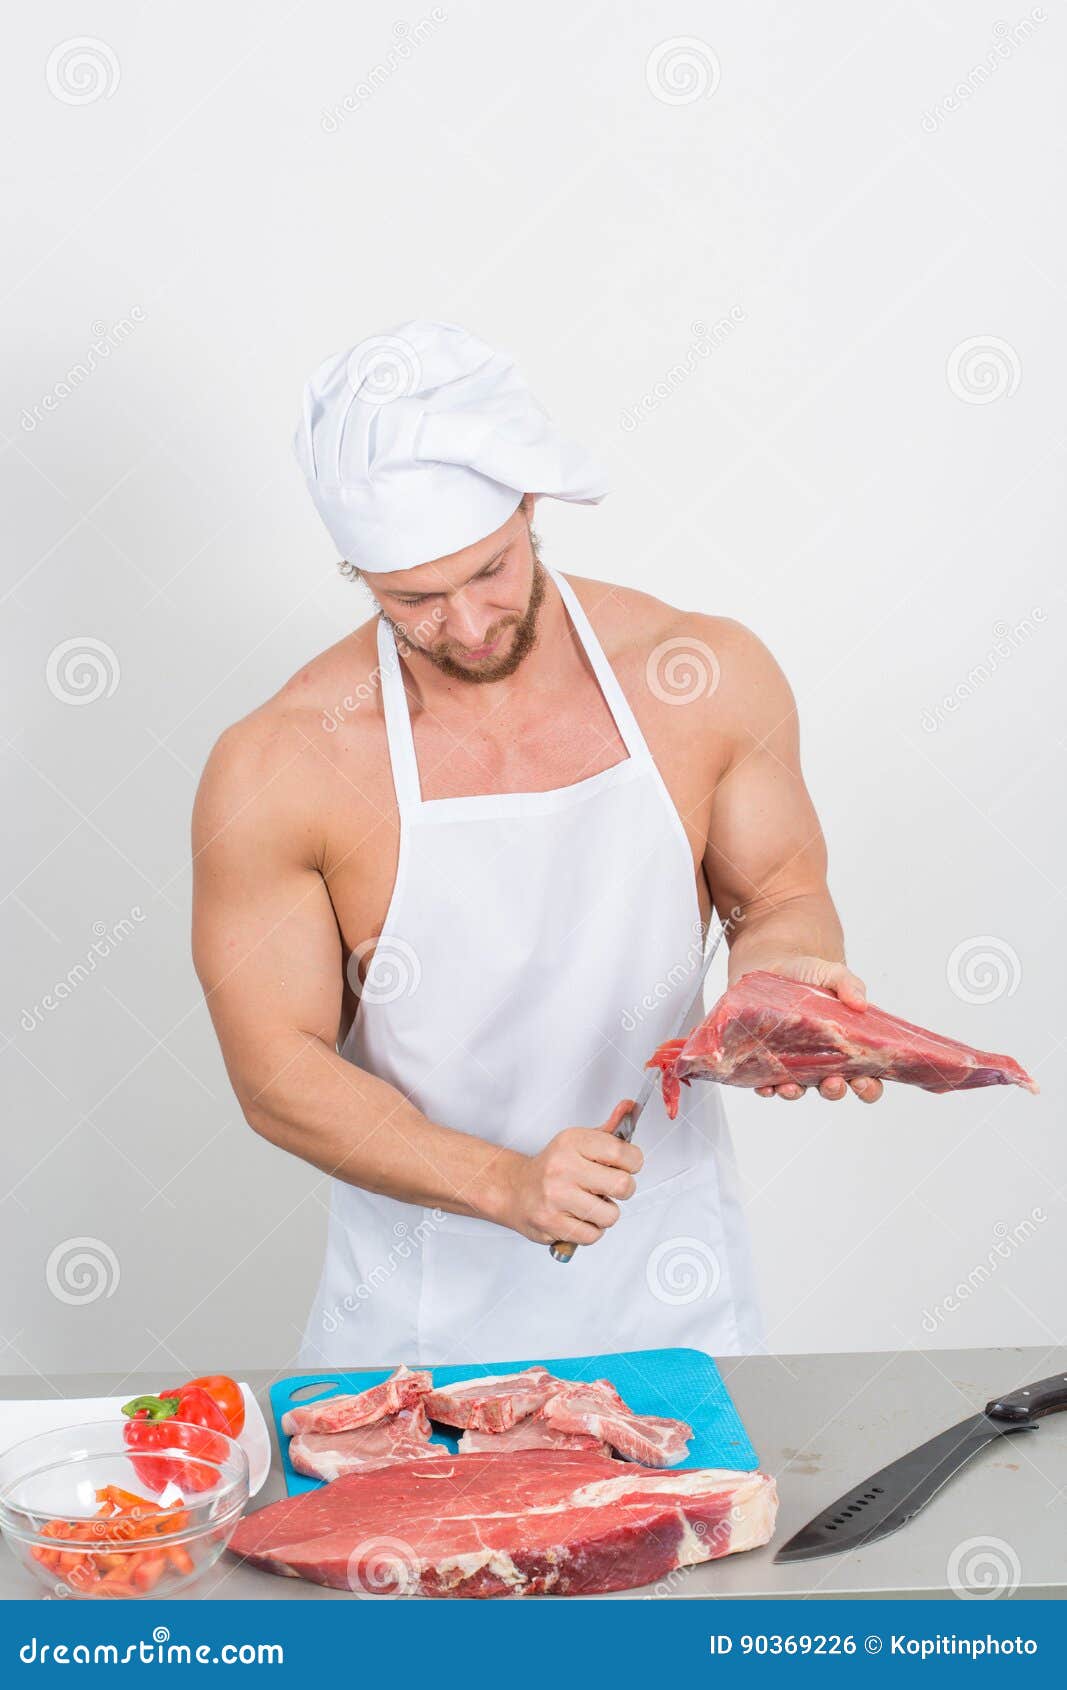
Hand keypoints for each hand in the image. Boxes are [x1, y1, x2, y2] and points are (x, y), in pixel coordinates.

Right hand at [502, 1101, 643, 1245]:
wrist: (515, 1190)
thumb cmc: (552, 1167)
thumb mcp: (578, 1141)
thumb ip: (608, 1129)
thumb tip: (630, 1107)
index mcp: (572, 1142)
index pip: (622, 1152)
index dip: (633, 1162)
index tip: (626, 1165)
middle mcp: (563, 1167)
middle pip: (622, 1185)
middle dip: (623, 1189)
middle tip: (610, 1187)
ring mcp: (556, 1197)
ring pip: (610, 1215)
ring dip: (606, 1213)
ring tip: (592, 1203)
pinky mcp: (552, 1223)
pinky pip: (593, 1235)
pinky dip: (592, 1230)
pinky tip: (580, 1217)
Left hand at [746, 956, 883, 1104]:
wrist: (769, 964)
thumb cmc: (807, 973)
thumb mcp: (832, 974)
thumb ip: (849, 984)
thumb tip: (861, 1004)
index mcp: (845, 1046)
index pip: (866, 1077)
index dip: (869, 1086)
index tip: (864, 1079)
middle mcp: (822, 1060)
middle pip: (834, 1089)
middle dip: (835, 1091)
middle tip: (833, 1082)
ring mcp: (794, 1063)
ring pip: (799, 1090)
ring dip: (796, 1093)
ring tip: (791, 1087)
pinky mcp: (767, 1060)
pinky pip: (767, 1084)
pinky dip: (766, 1089)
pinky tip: (765, 1086)